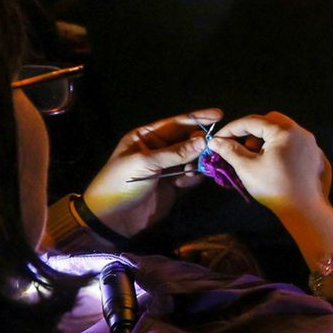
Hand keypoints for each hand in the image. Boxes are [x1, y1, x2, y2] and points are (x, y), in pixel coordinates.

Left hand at [83, 109, 221, 237]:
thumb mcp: (145, 162)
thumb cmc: (121, 182)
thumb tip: (203, 141)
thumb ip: (175, 152)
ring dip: (198, 161)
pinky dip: (194, 177)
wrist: (113, 217)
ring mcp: (166, 167)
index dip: (197, 118)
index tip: (218, 115)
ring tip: (196, 168)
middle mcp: (158, 149)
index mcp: (146, 137)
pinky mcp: (173, 185)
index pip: (175, 123)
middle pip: (186, 140)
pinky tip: (188, 180)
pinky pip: (190, 176)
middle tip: (212, 146)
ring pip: (191, 158)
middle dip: (200, 142)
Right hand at [207, 112, 332, 215]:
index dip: (232, 129)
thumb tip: (216, 142)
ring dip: (265, 139)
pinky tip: (271, 163)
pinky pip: (294, 144)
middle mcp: (301, 133)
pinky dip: (279, 148)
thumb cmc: (275, 188)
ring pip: (283, 132)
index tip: (218, 139)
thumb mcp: (247, 168)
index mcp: (284, 131)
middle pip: (271, 121)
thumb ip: (230, 151)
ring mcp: (311, 145)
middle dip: (251, 131)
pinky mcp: (316, 157)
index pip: (252, 121)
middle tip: (238, 146)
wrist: (304, 210)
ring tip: (255, 157)